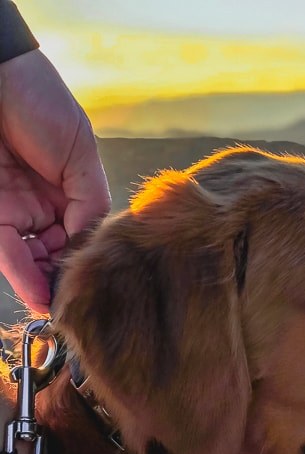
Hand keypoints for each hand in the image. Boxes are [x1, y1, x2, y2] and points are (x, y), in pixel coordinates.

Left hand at [0, 49, 109, 313]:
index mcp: (66, 193)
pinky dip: (24, 275)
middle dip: (68, 281)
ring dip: (46, 287)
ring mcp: (15, 211)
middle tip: (84, 305)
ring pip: (33, 261)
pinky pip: (9, 250)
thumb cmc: (39, 99)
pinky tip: (42, 297)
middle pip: (57, 256)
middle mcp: (40, 208)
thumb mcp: (79, 153)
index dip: (89, 261)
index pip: (81, 238)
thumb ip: (90, 201)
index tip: (103, 284)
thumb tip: (95, 244)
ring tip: (64, 311)